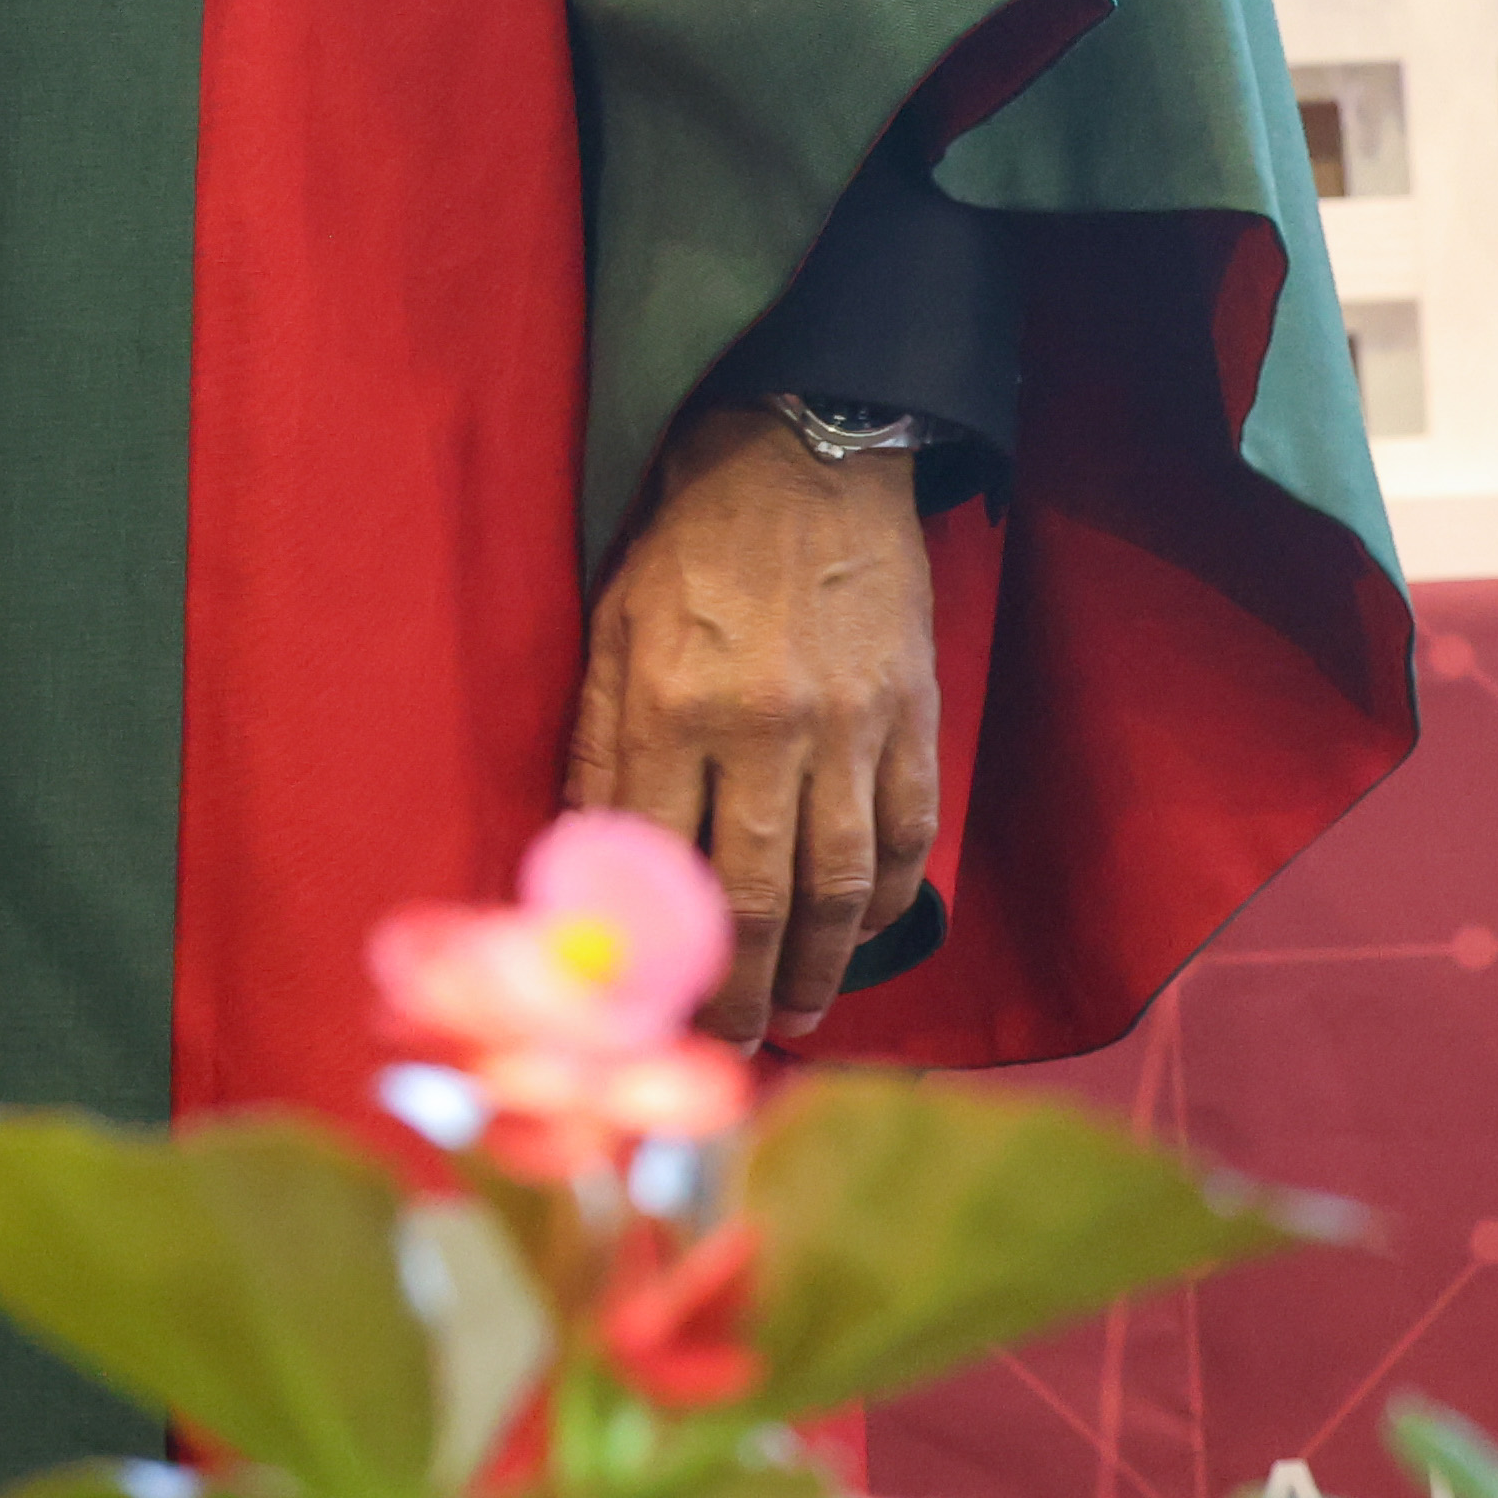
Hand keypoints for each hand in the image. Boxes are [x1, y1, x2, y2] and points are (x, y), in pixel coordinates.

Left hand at [566, 406, 941, 1040]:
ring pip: (843, 885)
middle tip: (733, 1037)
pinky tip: (864, 934)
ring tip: (799, 1013)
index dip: (657, 946)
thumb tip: (582, 862)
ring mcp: (851, 727)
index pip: (661, 862)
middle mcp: (765, 728)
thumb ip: (600, 750)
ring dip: (823, 965)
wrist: (799, 461)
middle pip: (761, 896)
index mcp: (672, 706)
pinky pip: (908, 835)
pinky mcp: (914, 717)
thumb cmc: (685, 550)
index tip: (648, 1001)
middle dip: (744, 984)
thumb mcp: (610, 633)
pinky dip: (890, 898)